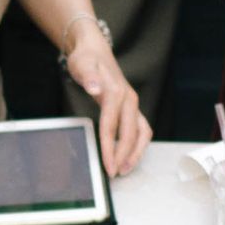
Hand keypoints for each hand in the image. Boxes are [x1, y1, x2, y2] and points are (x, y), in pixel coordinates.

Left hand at [65, 39, 149, 177]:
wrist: (94, 50)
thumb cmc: (86, 60)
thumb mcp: (82, 64)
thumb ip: (88, 76)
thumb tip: (95, 87)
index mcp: (116, 91)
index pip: (112, 125)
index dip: (110, 147)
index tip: (107, 164)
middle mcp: (128, 99)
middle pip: (130, 133)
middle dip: (124, 155)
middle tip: (115, 173)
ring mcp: (132, 104)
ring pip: (142, 133)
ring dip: (136, 153)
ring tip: (125, 169)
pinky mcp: (132, 108)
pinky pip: (141, 129)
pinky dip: (138, 145)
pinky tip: (130, 156)